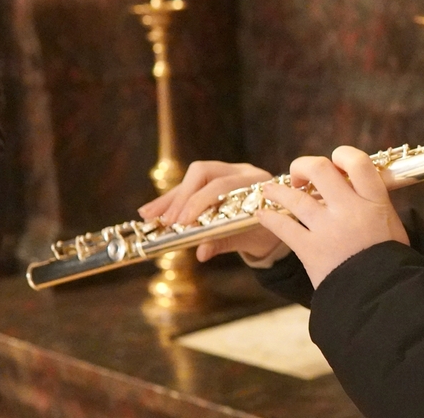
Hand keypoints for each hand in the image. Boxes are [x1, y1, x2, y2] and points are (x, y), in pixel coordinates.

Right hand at [137, 161, 281, 261]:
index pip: (223, 184)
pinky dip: (171, 200)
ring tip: (147, 215)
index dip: (200, 201)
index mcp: (256, 181)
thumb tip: (201, 252)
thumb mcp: (251, 238)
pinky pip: (189, 187)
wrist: (276, 226)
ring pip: (192, 178)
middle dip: (181, 197)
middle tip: (166, 221)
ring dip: (169, 198)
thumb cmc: (266, 231)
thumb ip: (226, 241)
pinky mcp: (213, 180)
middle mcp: (240, 171)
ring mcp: (226, 172)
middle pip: (203, 172)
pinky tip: (153, 212)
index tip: (183, 222)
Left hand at [257, 146, 408, 287]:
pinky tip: (263, 214)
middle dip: (304, 166)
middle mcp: (350, 209)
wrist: (382, 296)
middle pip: (320, 169)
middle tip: (300, 175)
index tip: (335, 161)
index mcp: (374, 201)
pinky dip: (270, 218)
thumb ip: (374, 203)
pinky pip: (283, 227)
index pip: (357, 161)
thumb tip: (355, 185)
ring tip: (270, 189)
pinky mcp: (310, 250)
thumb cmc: (390, 262)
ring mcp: (328, 229)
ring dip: (278, 190)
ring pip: (295, 197)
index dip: (342, 154)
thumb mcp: (392, 224)